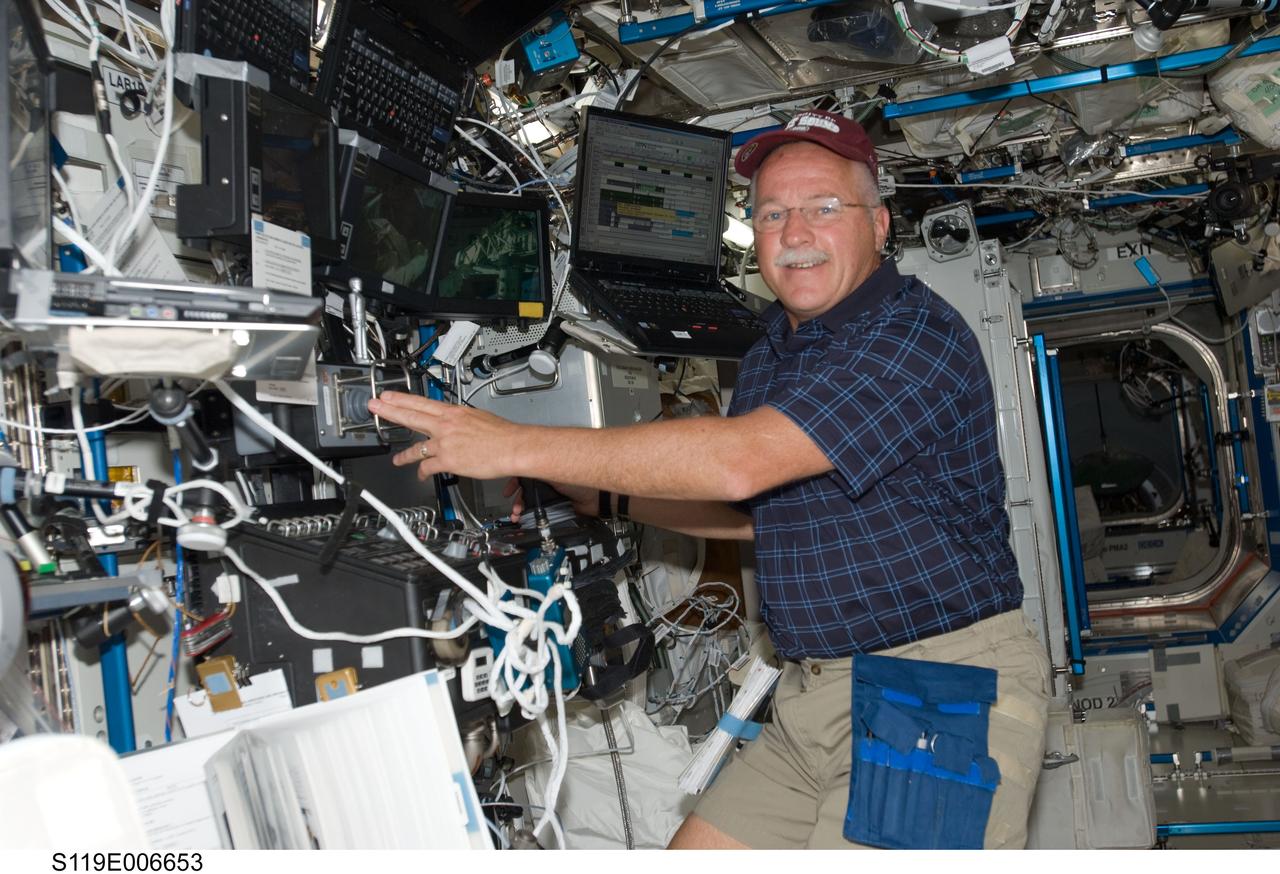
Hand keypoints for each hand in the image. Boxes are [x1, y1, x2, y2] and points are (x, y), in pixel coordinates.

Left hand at [369, 391, 521, 480]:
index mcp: (453, 412)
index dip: (401, 399)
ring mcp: (445, 442)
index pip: (421, 403)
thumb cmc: (502, 434)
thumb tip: (455, 423)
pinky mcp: (448, 460)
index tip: (388, 396)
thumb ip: (462, 420)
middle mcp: (446, 425)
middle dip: (389, 411)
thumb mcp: (478, 417)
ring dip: (404, 454)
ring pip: (417, 447)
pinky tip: (420, 475)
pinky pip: (428, 467)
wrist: (512, 447)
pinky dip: (423, 473)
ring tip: (395, 458)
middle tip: (375, 407)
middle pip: (411, 416)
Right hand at [503, 477, 597, 522]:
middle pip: (526, 490)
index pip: (525, 473)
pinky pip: (540, 512)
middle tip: (514, 506)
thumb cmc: (583, 481)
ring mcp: (552, 495)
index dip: (514, 481)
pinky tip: (527, 519)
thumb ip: (539, 470)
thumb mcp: (555, 473)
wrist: (598, 499)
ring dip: (522, 508)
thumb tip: (522, 464)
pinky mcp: (556, 507)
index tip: (507, 490)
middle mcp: (548, 482)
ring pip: (532, 502)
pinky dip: (532, 516)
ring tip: (518, 515)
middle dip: (517, 498)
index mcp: (546, 469)